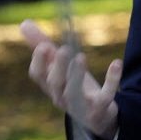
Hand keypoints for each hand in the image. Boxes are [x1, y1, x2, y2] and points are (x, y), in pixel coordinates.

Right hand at [21, 19, 121, 139]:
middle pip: (55, 83)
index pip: (38, 75)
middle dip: (58, 66)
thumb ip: (42, 46)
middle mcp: (62, 96)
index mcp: (50, 85)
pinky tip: (117, 63)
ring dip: (77, 75)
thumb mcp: (59, 66)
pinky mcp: (100, 108)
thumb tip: (24, 23)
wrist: (97, 116)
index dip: (39, 62)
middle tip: (64, 49)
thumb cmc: (73, 86)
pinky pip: (105, 96)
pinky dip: (111, 80)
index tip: (44, 46)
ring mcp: (81, 105)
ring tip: (81, 57)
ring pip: (75, 92)